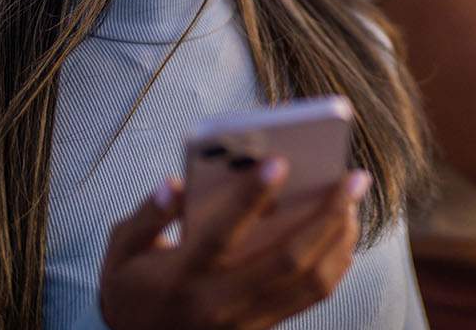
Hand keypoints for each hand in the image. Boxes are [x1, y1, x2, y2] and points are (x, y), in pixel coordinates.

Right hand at [98, 163, 370, 329]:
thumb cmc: (133, 289)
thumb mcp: (121, 252)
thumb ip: (147, 216)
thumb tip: (174, 184)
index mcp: (182, 275)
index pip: (223, 234)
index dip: (252, 198)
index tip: (281, 161)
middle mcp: (219, 301)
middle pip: (287, 259)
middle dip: (327, 214)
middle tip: (353, 177)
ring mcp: (246, 320)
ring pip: (309, 281)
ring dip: (339, 238)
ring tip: (354, 200)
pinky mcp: (263, 328)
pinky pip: (310, 298)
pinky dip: (335, 263)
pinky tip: (345, 232)